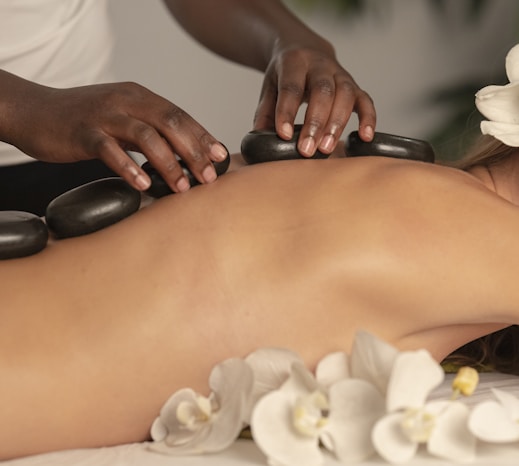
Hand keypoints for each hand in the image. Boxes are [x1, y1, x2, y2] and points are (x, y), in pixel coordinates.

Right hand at [6, 79, 227, 191]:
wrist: (34, 111)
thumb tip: (183, 157)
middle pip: (171, 123)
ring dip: (169, 164)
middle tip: (208, 178)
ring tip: (182, 187)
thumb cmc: (84, 121)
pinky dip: (129, 167)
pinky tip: (143, 185)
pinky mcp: (83, 132)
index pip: (180, 115)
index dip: (202, 136)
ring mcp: (104, 115)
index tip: (220, 157)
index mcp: (139, 97)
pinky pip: (110, 150)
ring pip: (146, 136)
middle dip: (194, 152)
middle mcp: (126, 101)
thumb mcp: (122, 120)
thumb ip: (150, 133)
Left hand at [253, 41, 375, 156]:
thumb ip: (265, 111)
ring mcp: (341, 74)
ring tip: (326, 149)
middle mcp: (320, 65)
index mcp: (294, 62)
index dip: (287, 112)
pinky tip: (365, 137)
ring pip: (345, 95)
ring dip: (337, 124)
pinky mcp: (354, 85)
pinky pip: (365, 100)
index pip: (291, 87)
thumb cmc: (285, 75)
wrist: (305, 49)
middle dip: (315, 122)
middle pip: (322, 91)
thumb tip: (259, 138)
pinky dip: (368, 118)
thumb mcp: (269, 86)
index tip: (284, 135)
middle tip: (306, 150)